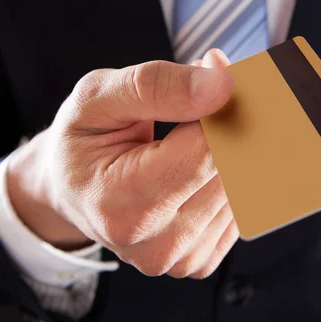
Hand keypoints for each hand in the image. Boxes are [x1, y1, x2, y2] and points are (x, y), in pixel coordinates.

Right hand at [8, 49, 237, 278]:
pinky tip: (205, 151)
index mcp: (121, 205)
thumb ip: (156, 86)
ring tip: (197, 118)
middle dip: (230, 115)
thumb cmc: (82, 138)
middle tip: (207, 82)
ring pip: (246, 185)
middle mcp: (156, 243)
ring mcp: (182, 257)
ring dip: (235, 139)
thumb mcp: (98, 97)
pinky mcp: (202, 257)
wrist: (73, 187)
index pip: (205, 152)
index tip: (211, 64)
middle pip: (232, 170)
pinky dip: (234, 167)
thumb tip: (222, 87)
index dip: (220, 102)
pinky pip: (245, 203)